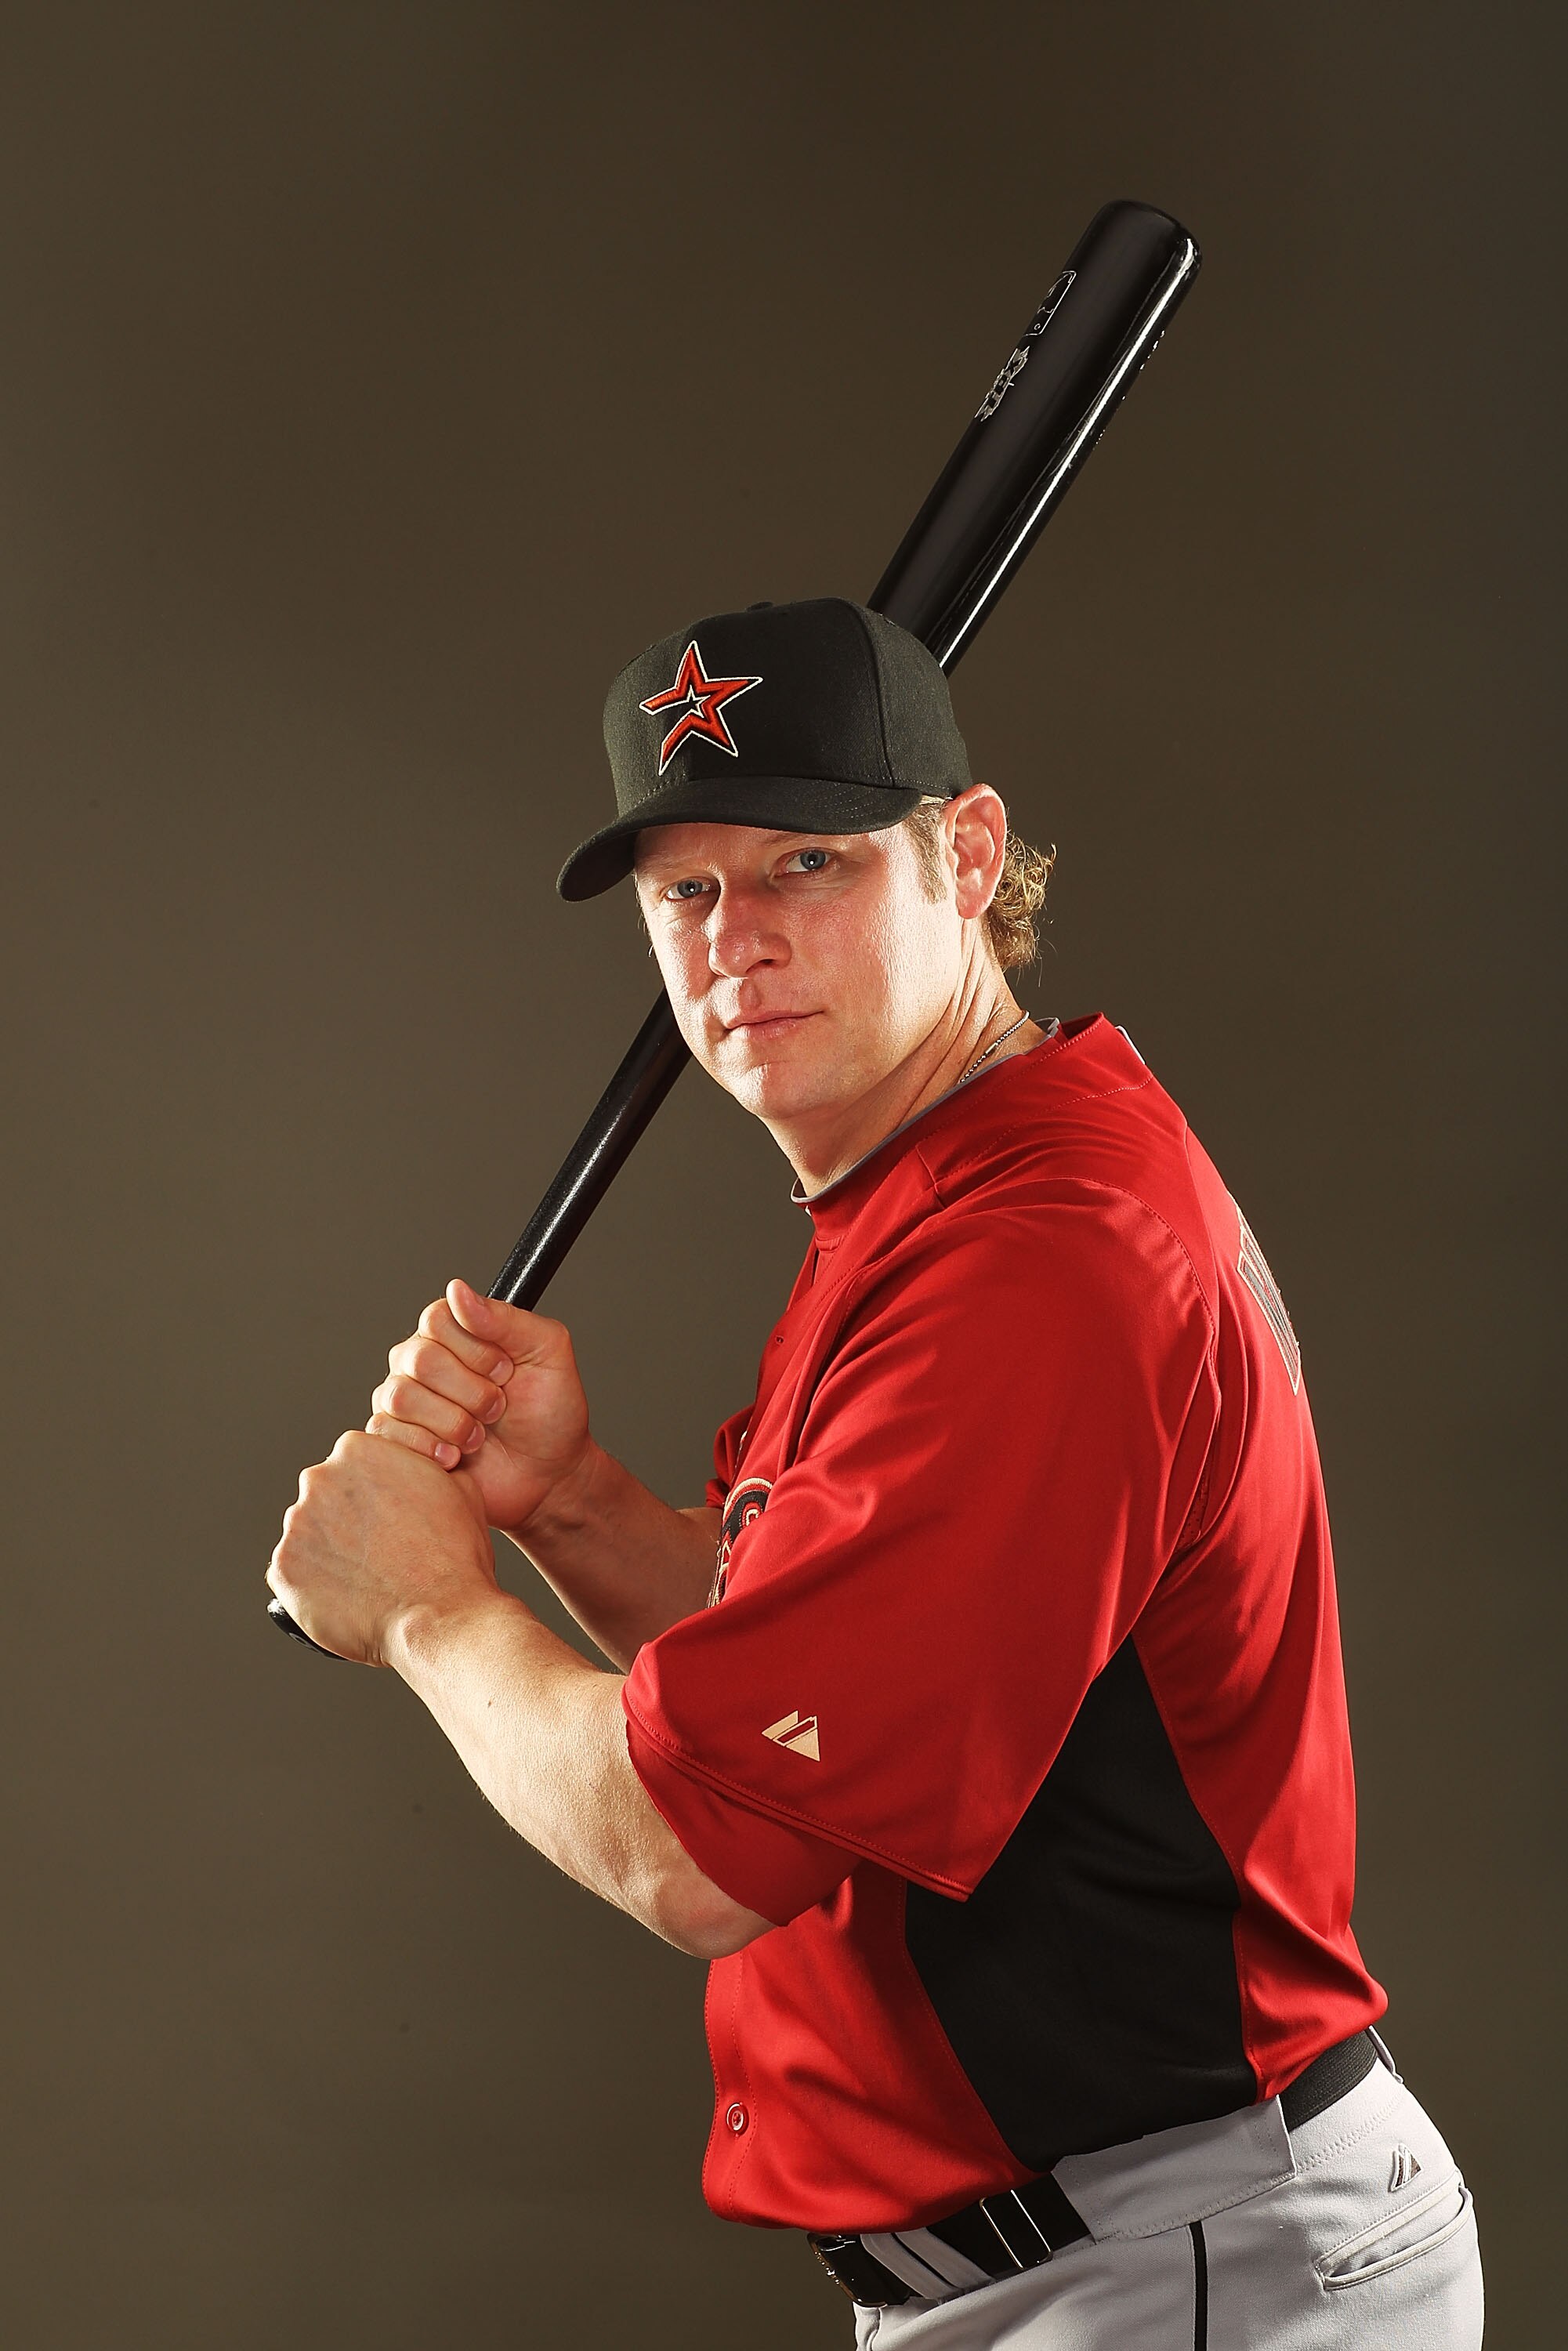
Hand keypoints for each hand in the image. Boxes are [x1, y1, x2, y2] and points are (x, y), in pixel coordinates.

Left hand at [267, 1429, 496, 1665]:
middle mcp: (318, 1479)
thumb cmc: (454, 1555)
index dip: (374, 1490)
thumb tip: (421, 1468)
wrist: (440, 1616)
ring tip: (366, 1577)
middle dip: (347, 1518)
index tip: (388, 1515)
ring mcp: (297, 1525)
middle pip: (326, 1495)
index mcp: (357, 1449)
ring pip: (309, 1534)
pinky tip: (347, 1596)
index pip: (353, 1462)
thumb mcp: (460, 1488)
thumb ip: (426, 1466)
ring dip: (330, 1550)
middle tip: (379, 1549)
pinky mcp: (283, 1569)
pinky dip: (315, 1584)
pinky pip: (295, 1573)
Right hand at [366, 1279, 593, 1536]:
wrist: (548, 1476)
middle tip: (497, 1408)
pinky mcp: (395, 1441)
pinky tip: (456, 1457)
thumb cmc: (550, 1412)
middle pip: (419, 1359)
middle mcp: (419, 1361)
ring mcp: (402, 1400)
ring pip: (400, 1397)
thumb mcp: (546, 1352)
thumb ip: (505, 1318)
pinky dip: (431, 1449)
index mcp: (454, 1332)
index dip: (476, 1351)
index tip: (507, 1372)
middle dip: (472, 1392)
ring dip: (454, 1423)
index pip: (437, 1319)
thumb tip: (457, 1289)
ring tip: (478, 1436)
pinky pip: (387, 1434)